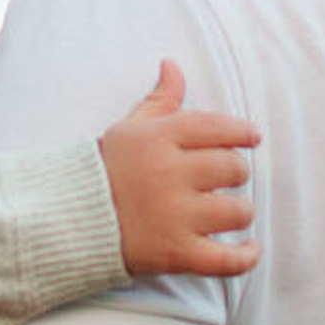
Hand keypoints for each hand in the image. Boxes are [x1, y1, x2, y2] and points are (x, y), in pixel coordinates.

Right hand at [96, 57, 260, 278]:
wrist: (71, 218)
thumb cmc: (105, 169)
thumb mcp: (130, 128)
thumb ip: (159, 100)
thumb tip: (173, 65)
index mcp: (159, 138)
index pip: (215, 126)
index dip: (241, 130)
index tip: (253, 137)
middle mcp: (171, 173)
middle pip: (232, 168)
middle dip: (236, 172)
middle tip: (227, 178)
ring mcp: (176, 215)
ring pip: (237, 211)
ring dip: (240, 212)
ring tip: (230, 212)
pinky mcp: (177, 253)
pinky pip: (227, 259)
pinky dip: (245, 258)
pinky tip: (248, 250)